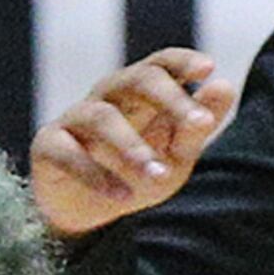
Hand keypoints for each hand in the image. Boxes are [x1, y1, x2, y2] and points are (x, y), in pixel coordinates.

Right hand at [29, 48, 235, 240]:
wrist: (88, 212)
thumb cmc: (135, 173)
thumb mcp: (174, 157)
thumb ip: (195, 128)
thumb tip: (224, 86)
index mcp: (139, 92)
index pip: (161, 65)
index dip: (182, 62)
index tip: (208, 69)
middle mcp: (106, 96)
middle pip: (136, 80)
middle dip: (170, 100)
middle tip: (200, 124)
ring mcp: (75, 118)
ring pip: (102, 118)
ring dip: (133, 147)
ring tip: (158, 176)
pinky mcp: (49, 145)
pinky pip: (70, 154)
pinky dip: (96, 175)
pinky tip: (121, 196)